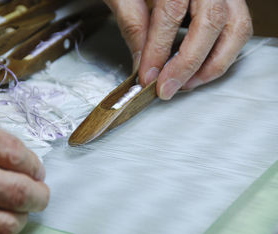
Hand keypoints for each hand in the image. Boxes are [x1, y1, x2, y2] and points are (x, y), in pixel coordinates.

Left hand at [104, 0, 252, 99]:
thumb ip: (133, 24)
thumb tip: (142, 64)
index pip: (172, 13)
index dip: (159, 50)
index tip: (148, 77)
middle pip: (211, 21)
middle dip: (188, 63)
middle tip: (167, 88)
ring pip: (236, 28)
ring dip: (212, 64)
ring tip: (186, 84)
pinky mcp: (230, 3)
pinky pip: (238, 30)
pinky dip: (222, 56)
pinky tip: (198, 71)